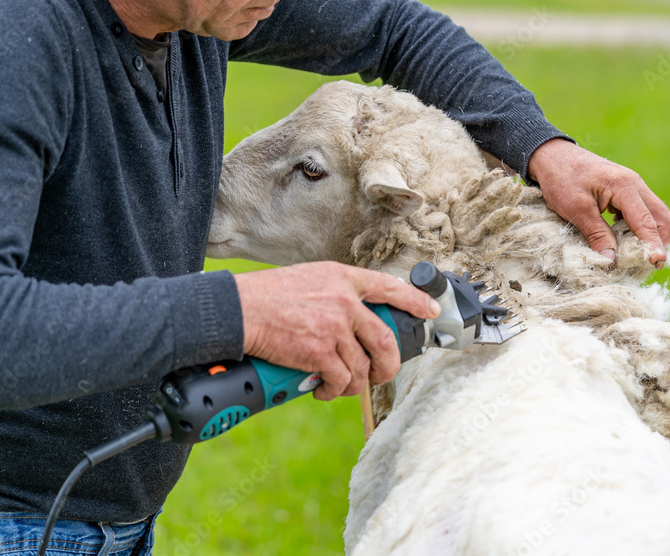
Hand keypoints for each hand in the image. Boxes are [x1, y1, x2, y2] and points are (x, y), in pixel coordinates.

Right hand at [233, 262, 440, 400]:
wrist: (239, 310)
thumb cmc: (266, 297)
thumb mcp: (308, 279)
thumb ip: (334, 294)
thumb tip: (350, 321)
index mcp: (343, 278)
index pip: (389, 286)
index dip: (415, 300)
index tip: (430, 311)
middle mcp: (345, 301)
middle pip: (385, 340)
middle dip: (388, 365)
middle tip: (381, 375)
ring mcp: (334, 327)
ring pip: (362, 367)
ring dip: (353, 384)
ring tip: (337, 386)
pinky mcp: (320, 352)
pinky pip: (340, 380)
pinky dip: (332, 391)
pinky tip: (321, 389)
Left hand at [527, 139, 669, 267]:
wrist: (552, 155)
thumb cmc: (561, 178)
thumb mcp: (576, 209)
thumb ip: (596, 233)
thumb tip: (612, 259)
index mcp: (624, 186)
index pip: (647, 221)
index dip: (653, 245)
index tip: (656, 264)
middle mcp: (634, 184)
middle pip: (661, 217)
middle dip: (658, 242)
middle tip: (647, 265)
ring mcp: (632, 185)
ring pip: (654, 215)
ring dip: (649, 236)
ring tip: (636, 256)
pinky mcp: (625, 190)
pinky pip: (641, 211)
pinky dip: (639, 228)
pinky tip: (624, 240)